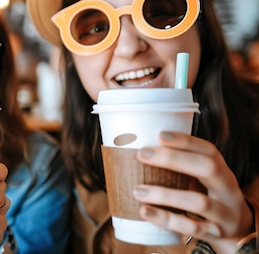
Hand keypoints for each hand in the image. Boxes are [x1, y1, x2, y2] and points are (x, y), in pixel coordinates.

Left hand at [133, 131, 253, 252]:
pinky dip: (167, 220)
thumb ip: (178, 169)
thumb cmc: (207, 198)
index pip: (209, 151)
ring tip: (137, 191)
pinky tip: (145, 212)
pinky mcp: (215, 234)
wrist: (237, 232)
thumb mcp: (202, 181)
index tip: (160, 135)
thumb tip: (133, 152)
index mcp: (222, 172)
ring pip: (199, 202)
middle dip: (174, 159)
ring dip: (165, 195)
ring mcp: (224, 214)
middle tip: (142, 155)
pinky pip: (192, 228)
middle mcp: (227, 190)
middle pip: (208, 169)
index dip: (186, 141)